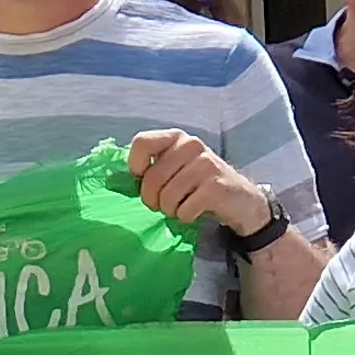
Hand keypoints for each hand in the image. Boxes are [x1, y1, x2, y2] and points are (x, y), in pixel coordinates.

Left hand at [126, 129, 275, 238]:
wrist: (240, 200)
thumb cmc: (199, 185)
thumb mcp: (175, 169)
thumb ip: (151, 169)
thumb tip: (114, 180)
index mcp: (176, 137)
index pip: (141, 143)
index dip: (136, 167)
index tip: (143, 180)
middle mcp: (190, 145)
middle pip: (151, 178)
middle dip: (152, 200)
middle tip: (163, 205)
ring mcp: (205, 164)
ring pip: (168, 197)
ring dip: (171, 210)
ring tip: (182, 206)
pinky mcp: (216, 186)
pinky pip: (185, 209)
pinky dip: (186, 216)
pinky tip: (197, 210)